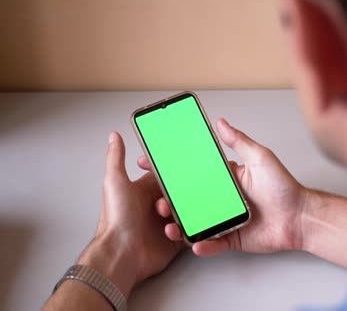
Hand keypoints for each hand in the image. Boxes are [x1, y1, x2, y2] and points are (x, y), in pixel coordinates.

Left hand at [79, 132, 182, 296]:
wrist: (121, 254)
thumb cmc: (116, 219)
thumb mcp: (115, 182)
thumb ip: (116, 158)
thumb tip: (113, 136)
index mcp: (144, 191)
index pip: (165, 176)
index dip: (172, 171)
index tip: (182, 166)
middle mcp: (156, 206)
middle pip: (180, 193)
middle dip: (182, 193)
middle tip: (175, 196)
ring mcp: (166, 223)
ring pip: (188, 211)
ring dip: (185, 211)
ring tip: (171, 215)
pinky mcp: (175, 240)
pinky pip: (190, 231)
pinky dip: (188, 229)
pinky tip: (176, 228)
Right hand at [138, 118, 306, 255]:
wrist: (300, 217)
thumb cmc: (284, 187)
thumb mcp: (260, 158)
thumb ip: (239, 141)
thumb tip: (221, 122)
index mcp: (225, 179)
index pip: (193, 173)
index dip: (172, 170)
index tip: (150, 164)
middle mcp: (222, 200)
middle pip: (188, 200)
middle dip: (169, 201)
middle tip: (157, 200)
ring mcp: (225, 220)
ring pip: (195, 223)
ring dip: (179, 225)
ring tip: (170, 225)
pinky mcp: (232, 239)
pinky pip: (212, 244)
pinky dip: (202, 245)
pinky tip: (195, 243)